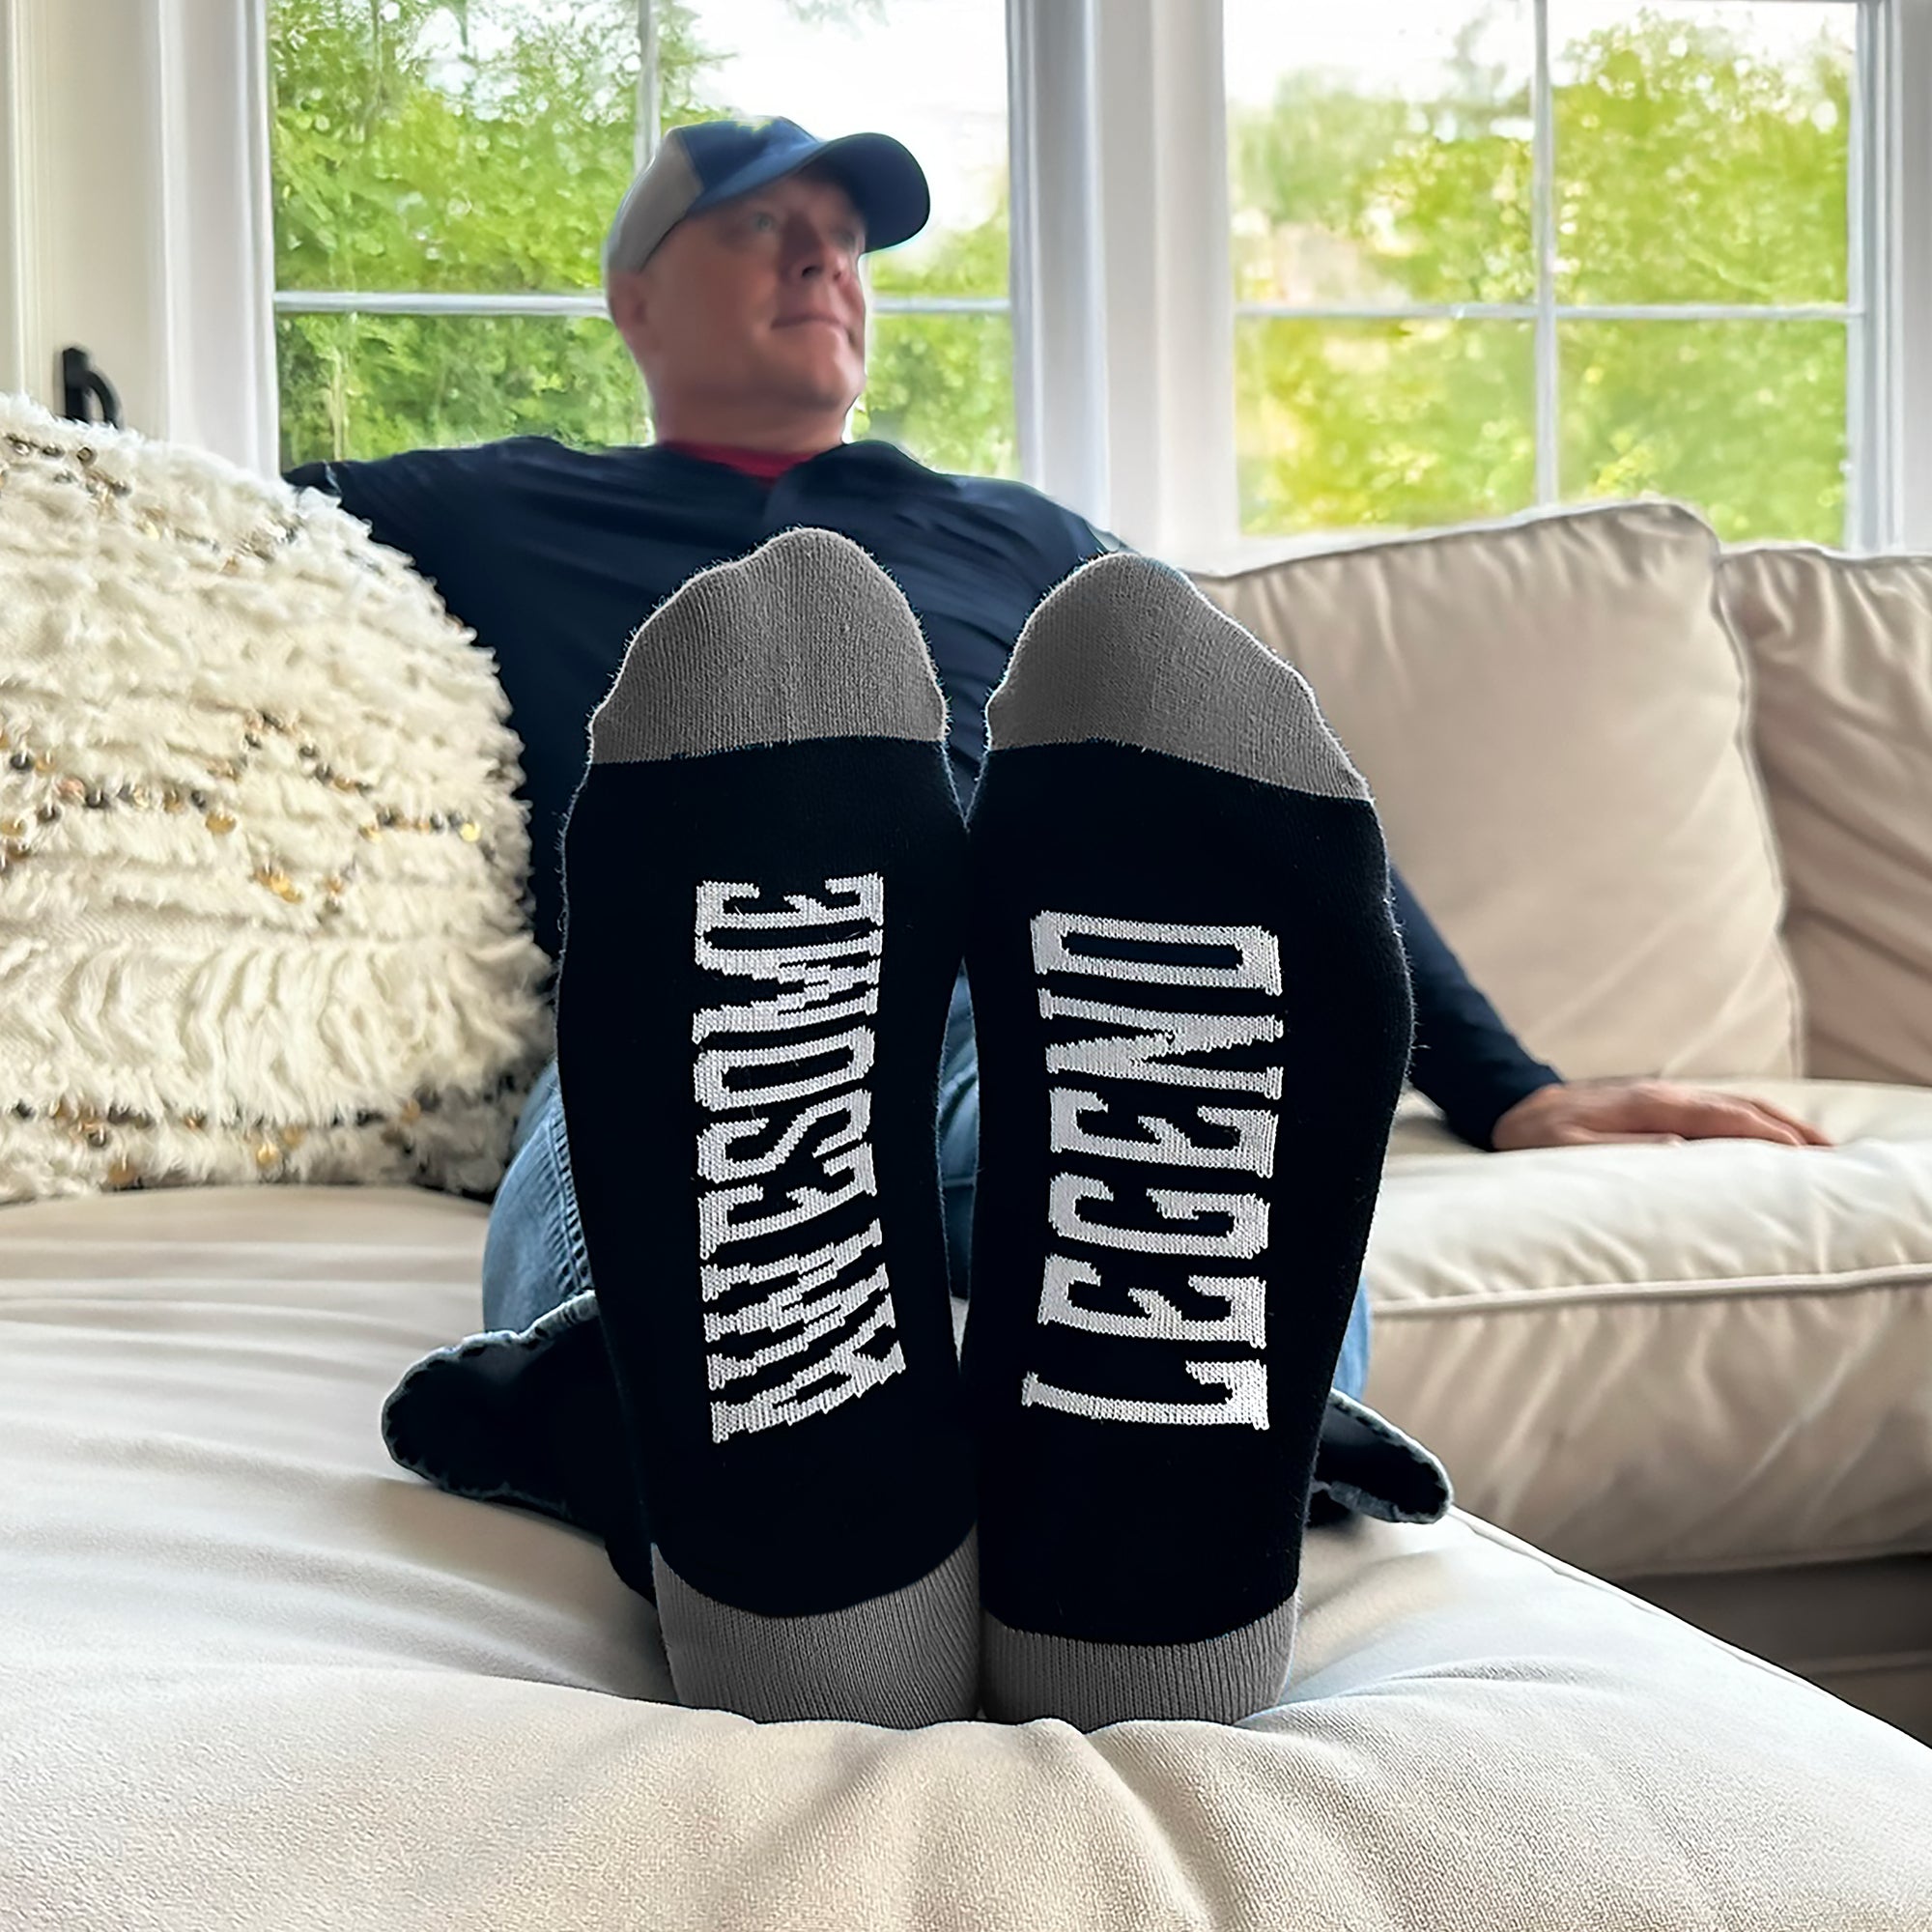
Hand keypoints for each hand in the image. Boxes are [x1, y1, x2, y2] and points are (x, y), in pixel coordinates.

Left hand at [1491, 1078, 1832, 1150]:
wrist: (1513, 1107)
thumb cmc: (1538, 1137)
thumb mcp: (1567, 1148)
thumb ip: (1619, 1149)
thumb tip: (1677, 1147)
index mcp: (1648, 1106)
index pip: (1721, 1119)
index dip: (1765, 1136)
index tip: (1803, 1156)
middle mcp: (1664, 1094)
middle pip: (1740, 1107)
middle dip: (1789, 1129)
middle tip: (1833, 1155)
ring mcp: (1664, 1095)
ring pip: (1734, 1104)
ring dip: (1779, 1122)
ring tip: (1818, 1148)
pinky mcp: (1659, 1102)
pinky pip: (1717, 1107)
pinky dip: (1752, 1118)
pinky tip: (1768, 1134)